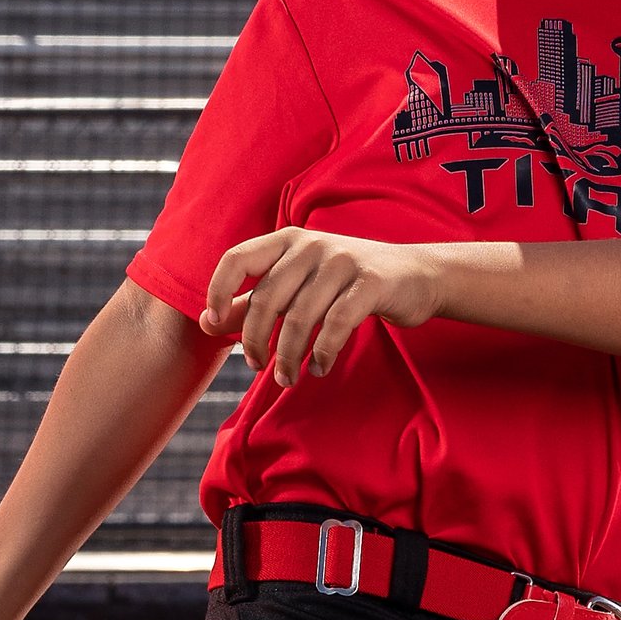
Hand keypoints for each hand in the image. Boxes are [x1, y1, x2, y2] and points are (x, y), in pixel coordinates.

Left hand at [201, 228, 446, 383]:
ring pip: (299, 317)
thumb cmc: (346, 284)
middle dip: (256, 341)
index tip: (215, 324)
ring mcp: (342, 261)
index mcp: (286, 240)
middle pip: (266, 298)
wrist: (415, 276)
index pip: (236, 259)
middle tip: (259, 368)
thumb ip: (253, 302)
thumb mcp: (297, 286)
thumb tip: (205, 322)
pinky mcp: (371, 283)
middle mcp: (311, 245)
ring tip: (288, 378)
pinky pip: (335, 325)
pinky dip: (322, 352)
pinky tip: (319, 367)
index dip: (219, 292)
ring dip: (288, 356)